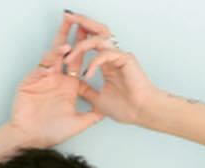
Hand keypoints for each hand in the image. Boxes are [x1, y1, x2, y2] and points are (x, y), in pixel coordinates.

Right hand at [7, 14, 104, 147]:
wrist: (29, 140)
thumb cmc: (49, 133)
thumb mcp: (76, 125)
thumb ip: (91, 117)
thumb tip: (105, 112)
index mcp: (68, 86)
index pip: (79, 61)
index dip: (86, 49)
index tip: (95, 37)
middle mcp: (57, 79)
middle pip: (67, 52)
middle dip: (73, 36)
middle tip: (80, 21)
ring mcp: (43, 78)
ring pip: (53, 55)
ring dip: (61, 43)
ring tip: (69, 33)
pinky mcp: (31, 81)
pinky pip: (41, 68)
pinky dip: (50, 62)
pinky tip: (58, 57)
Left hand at [60, 12, 157, 126]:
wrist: (140, 113)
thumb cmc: (125, 108)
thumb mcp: (97, 100)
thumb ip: (86, 91)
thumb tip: (75, 86)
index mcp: (107, 63)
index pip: (90, 45)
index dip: (77, 42)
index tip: (63, 45)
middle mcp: (112, 56)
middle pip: (96, 33)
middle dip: (82, 24)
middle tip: (68, 17)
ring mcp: (119, 55)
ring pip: (99, 40)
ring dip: (82, 45)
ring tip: (69, 54)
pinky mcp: (125, 59)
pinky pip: (105, 54)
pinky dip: (94, 63)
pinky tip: (88, 74)